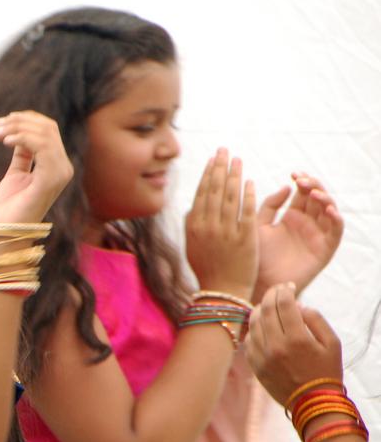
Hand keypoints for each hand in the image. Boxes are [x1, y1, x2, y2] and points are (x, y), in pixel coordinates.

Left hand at [0, 111, 72, 223]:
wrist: (7, 231)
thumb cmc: (10, 207)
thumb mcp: (16, 173)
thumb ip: (22, 154)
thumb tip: (18, 134)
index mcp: (56, 166)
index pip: (48, 130)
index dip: (25, 120)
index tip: (0, 122)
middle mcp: (63, 168)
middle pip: (48, 128)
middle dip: (18, 121)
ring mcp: (60, 174)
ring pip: (45, 134)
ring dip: (17, 128)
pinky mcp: (51, 179)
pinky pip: (42, 147)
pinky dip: (23, 138)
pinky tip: (6, 141)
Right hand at [184, 148, 257, 297]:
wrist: (221, 291)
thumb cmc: (207, 269)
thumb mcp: (192, 246)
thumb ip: (192, 225)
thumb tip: (192, 206)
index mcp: (195, 226)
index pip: (202, 193)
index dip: (207, 174)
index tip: (213, 159)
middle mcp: (208, 226)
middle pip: (215, 190)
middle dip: (220, 167)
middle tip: (225, 150)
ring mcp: (226, 231)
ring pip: (230, 197)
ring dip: (234, 175)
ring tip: (238, 160)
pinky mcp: (244, 238)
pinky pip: (246, 211)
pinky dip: (247, 195)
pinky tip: (249, 182)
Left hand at [245, 283, 343, 404]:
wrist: (313, 403)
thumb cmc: (326, 371)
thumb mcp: (332, 343)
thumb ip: (315, 320)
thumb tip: (297, 305)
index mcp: (297, 339)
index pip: (284, 304)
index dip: (284, 290)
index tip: (288, 286)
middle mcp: (276, 346)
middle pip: (266, 310)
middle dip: (271, 295)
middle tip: (276, 290)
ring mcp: (262, 357)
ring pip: (253, 324)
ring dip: (259, 310)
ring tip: (267, 305)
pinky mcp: (255, 367)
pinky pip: (248, 341)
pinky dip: (253, 329)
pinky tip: (261, 326)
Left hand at [254, 173, 342, 300]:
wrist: (258, 283)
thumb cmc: (256, 255)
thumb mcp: (258, 226)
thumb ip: (269, 206)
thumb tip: (286, 187)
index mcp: (292, 216)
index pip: (303, 193)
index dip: (302, 181)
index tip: (294, 174)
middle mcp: (307, 224)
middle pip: (318, 198)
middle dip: (314, 186)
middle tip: (302, 181)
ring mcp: (317, 235)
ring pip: (330, 211)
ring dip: (326, 200)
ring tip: (314, 194)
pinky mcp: (324, 249)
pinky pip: (335, 233)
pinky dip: (336, 220)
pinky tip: (330, 212)